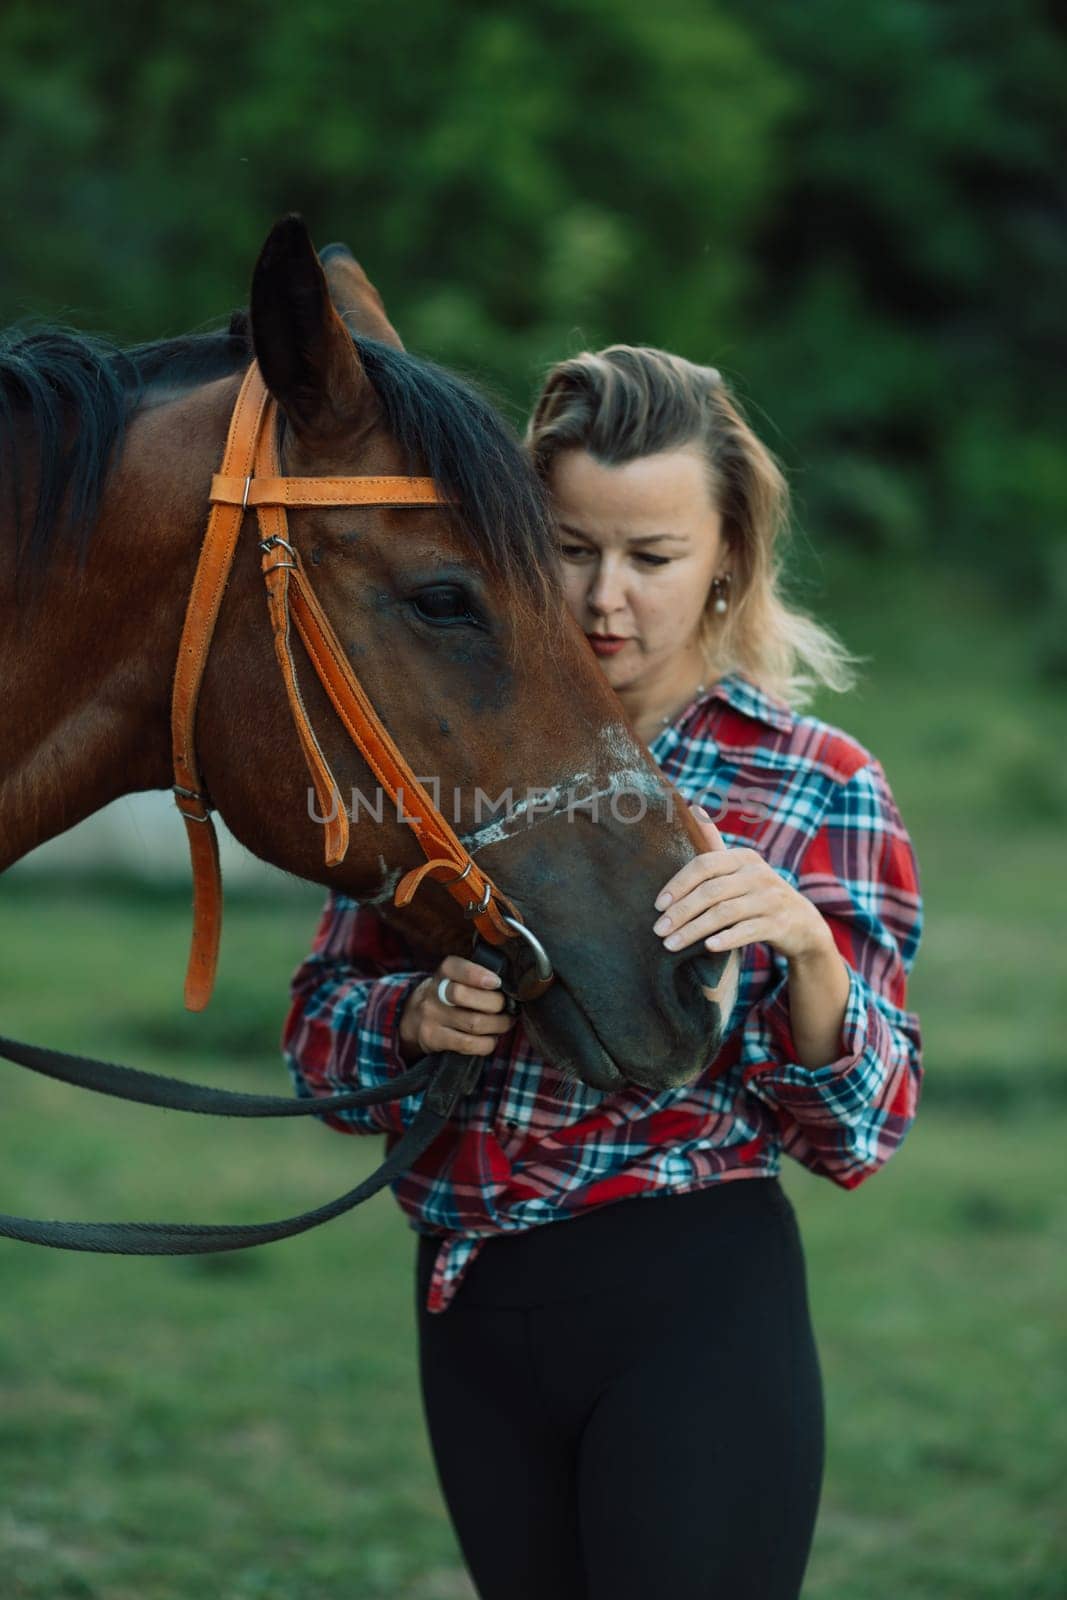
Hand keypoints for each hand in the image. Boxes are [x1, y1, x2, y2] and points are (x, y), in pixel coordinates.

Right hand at [398, 954, 516, 1063]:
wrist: (415, 1017)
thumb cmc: (450, 995)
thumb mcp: (458, 977)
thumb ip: (479, 976)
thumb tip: (511, 988)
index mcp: (445, 971)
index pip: (458, 968)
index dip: (478, 975)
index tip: (496, 982)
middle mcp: (435, 992)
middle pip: (465, 996)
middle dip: (495, 1004)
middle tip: (508, 1008)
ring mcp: (432, 1016)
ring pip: (472, 1023)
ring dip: (497, 1025)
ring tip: (504, 1023)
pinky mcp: (433, 1038)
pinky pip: (467, 1044)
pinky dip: (486, 1043)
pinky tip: (490, 1039)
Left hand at [651, 806, 831, 965]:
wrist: (802, 924)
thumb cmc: (758, 894)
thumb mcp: (740, 867)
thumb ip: (714, 844)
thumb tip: (692, 807)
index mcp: (743, 858)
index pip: (704, 865)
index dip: (678, 884)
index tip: (658, 905)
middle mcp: (758, 874)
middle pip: (711, 891)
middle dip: (681, 912)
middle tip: (658, 931)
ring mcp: (770, 899)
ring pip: (724, 913)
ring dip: (694, 930)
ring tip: (670, 944)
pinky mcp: (778, 923)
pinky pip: (747, 931)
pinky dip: (727, 938)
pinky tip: (708, 947)